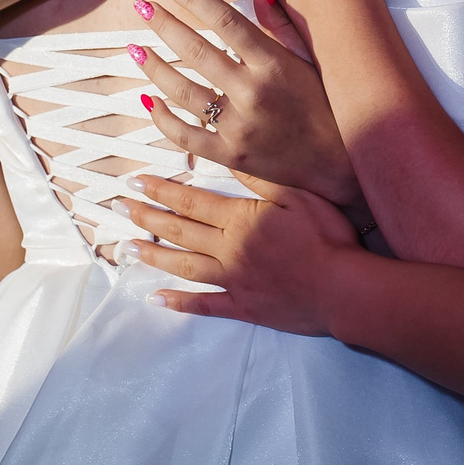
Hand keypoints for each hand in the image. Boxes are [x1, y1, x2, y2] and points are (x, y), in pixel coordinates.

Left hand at [115, 171, 361, 335]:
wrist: (344, 289)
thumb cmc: (329, 239)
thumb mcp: (300, 196)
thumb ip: (262, 179)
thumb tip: (231, 157)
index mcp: (240, 220)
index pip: (191, 200)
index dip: (160, 189)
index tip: (135, 181)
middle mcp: (228, 249)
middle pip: (179, 230)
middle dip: (146, 216)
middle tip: (118, 206)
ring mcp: (233, 281)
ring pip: (183, 266)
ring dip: (153, 256)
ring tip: (127, 248)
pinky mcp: (243, 307)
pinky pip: (204, 306)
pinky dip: (179, 303)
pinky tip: (156, 300)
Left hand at [129, 0, 357, 205]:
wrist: (337, 166)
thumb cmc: (324, 106)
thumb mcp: (308, 60)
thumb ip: (279, 23)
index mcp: (274, 64)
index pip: (226, 21)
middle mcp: (253, 93)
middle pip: (196, 50)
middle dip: (164, 24)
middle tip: (142, 5)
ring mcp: (238, 127)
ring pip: (182, 91)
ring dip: (154, 67)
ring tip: (135, 48)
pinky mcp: (229, 155)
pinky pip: (185, 135)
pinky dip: (162, 117)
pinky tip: (148, 98)